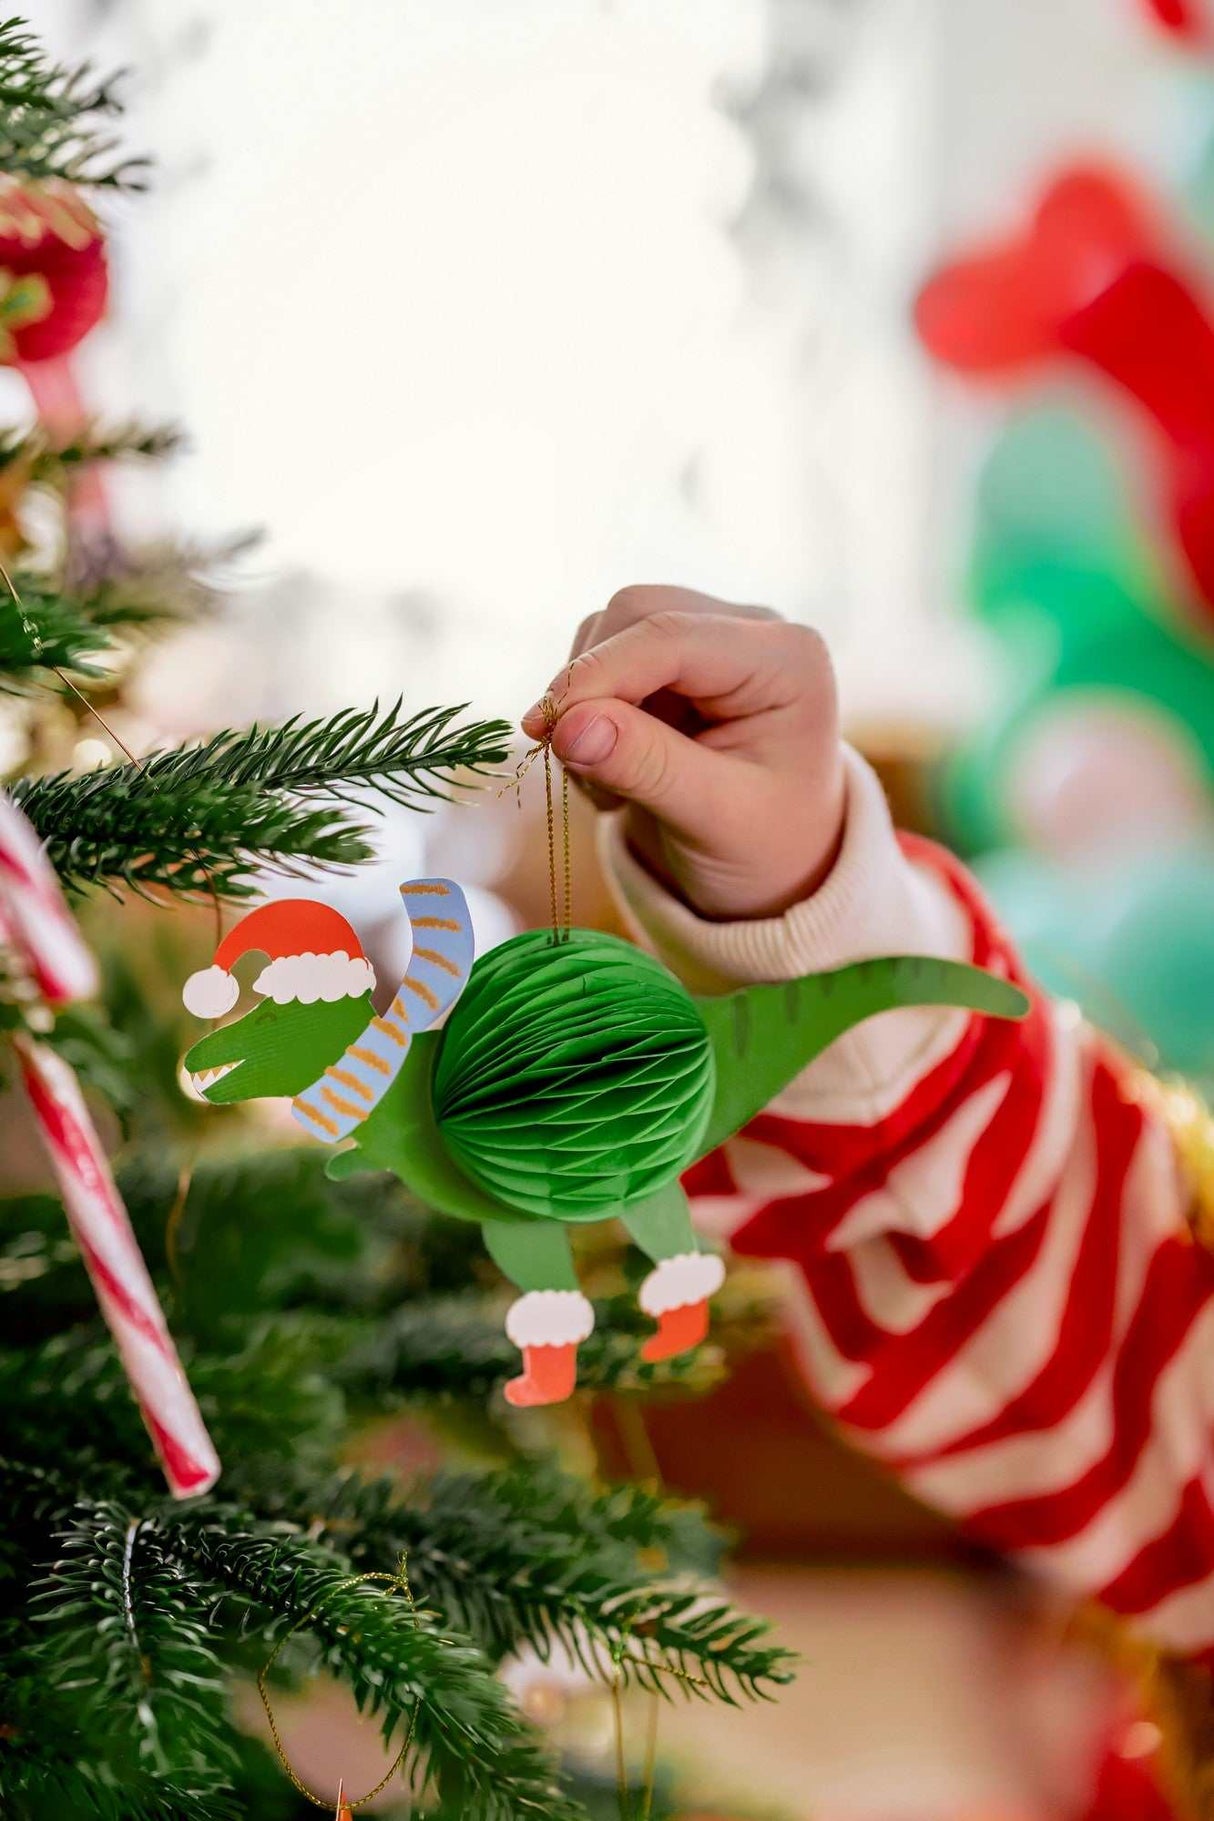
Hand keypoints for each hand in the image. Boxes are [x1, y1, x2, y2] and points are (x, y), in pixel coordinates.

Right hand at [522, 586, 845, 920]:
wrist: (776, 863)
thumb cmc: (765, 846)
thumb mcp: (715, 819)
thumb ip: (646, 767)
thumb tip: (568, 727)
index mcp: (786, 659)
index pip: (671, 636)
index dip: (598, 676)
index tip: (544, 731)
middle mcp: (752, 629)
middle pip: (635, 614)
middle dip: (591, 687)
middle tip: (581, 770)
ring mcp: (711, 636)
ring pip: (609, 630)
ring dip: (586, 703)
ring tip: (612, 785)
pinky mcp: (675, 657)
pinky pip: (603, 657)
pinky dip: (588, 711)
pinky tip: (615, 768)